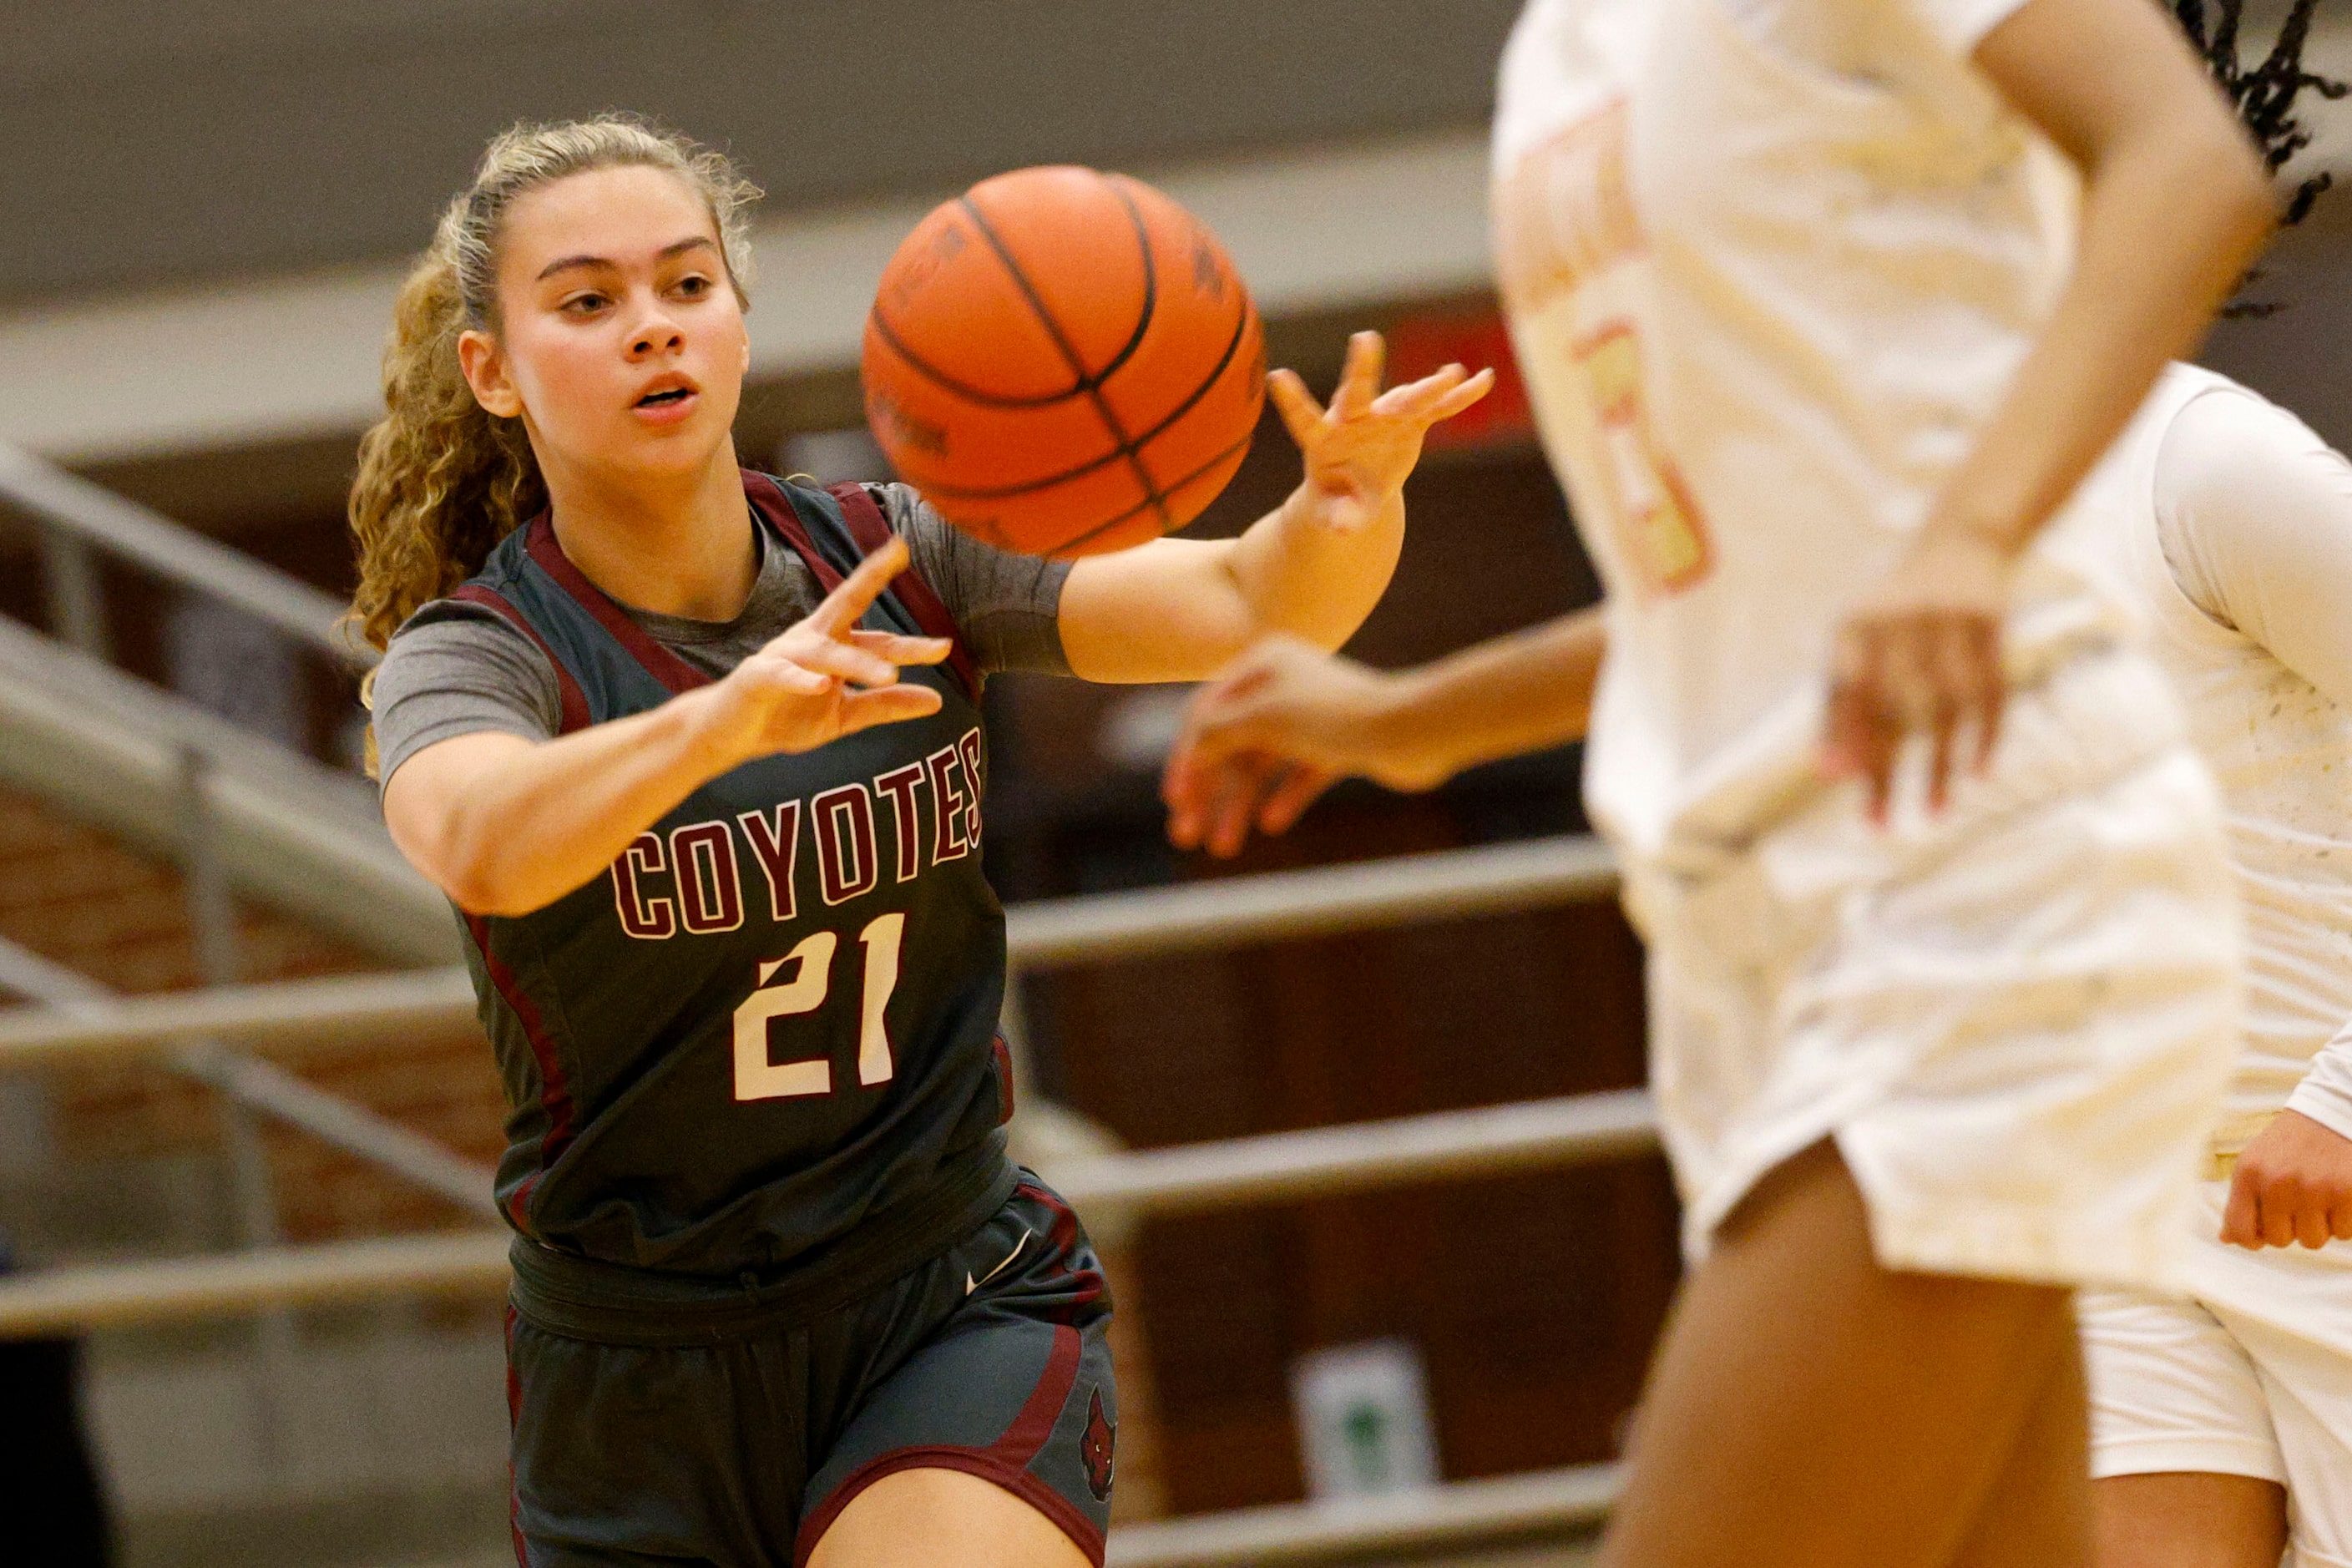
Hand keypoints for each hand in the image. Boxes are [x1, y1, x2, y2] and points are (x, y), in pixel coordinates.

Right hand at [699, 537, 950, 763]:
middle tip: (902, 564)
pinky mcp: (758, 677)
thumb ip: (886, 705)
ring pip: (826, 652)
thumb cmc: (787, 715)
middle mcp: (810, 640)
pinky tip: (823, 685)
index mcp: (832, 645)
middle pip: (847, 608)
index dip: (904, 627)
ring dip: (858, 664)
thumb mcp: (845, 715)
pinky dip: (803, 680)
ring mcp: (783, 655)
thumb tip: (938, 701)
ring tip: (890, 676)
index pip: (874, 631)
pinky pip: (783, 674)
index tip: (934, 615)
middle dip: (871, 580)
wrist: (730, 735)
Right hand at [1163, 634, 1439, 856]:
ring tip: (1224, 848)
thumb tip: (1188, 752)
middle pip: (1231, 743)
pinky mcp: (1342, 742)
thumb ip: (1217, 733)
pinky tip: (1271, 823)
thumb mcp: (1263, 718)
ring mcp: (1315, 714)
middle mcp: (1286, 682)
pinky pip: (1301, 773)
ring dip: (1238, 805)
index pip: (1206, 712)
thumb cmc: (1335, 716)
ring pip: (1263, 764)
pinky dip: (1283, 797)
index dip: (1186, 757)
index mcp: (1263, 661)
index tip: (1175, 800)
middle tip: (1185, 835)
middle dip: (1207, 791)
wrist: (1413, 731)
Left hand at [1276, 331, 1495, 532]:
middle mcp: (1352, 421)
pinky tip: (1483, 380)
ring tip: (1451, 374)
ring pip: (1405, 399)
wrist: (1359, 489)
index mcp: (1324, 440)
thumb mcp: (1334, 516)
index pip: (1304, 419)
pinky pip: (1437, 409)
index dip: (1292, 400)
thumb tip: (1342, 530)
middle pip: (1356, 393)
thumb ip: (1337, 519)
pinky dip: (1458, 397)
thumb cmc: (1337, 502)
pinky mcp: (1411, 421)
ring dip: (1427, 388)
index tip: (1278, 375)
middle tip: (1365, 339)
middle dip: (1361, 368)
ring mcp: (1384, 417)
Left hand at [1822, 522, 2016, 819]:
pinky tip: (1977, 774)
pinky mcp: (1992, 626)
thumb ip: (1836, 703)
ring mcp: (1950, 621)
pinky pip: (1992, 693)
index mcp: (1854, 625)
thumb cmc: (1890, 616)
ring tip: (1933, 813)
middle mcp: (1900, 620)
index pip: (1846, 689)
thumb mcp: (1854, 643)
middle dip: (1885, 767)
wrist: (1958, 545)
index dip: (1842, 734)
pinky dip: (1985, 737)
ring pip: (1946, 707)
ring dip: (1940, 766)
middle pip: (1893, 707)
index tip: (1839, 783)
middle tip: (1879, 821)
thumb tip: (1826, 773)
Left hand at [2222, 1109, 2351, 1250]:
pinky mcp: (2347, 1193)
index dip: (2252, 1240)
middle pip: (2279, 1241)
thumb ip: (2241, 1200)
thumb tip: (2228, 1239)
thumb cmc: (2291, 1144)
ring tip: (2320, 1197)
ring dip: (2318, 1226)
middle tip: (2299, 1202)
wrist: (2333, 1112)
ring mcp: (2314, 1188)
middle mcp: (2278, 1182)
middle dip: (2290, 1228)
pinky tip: (2339, 1196)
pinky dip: (2344, 1221)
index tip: (2263, 1233)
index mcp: (2249, 1174)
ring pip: (2313, 1241)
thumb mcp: (2256, 1162)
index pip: (2240, 1231)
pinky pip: (2343, 1233)